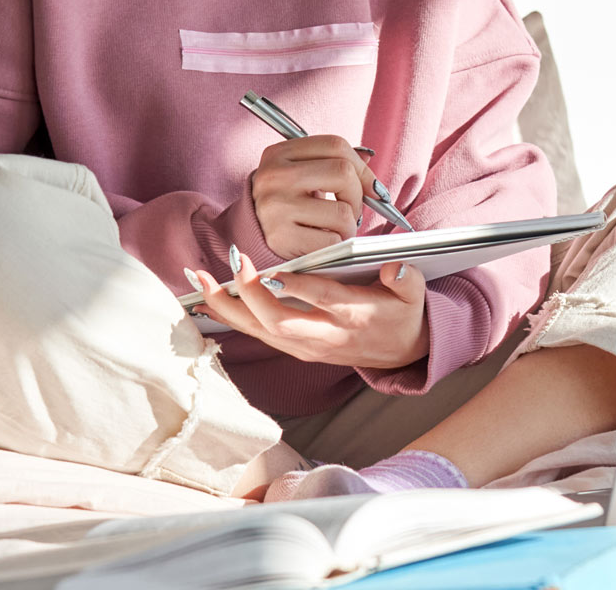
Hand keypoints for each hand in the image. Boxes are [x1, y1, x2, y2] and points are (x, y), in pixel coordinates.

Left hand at [189, 257, 429, 369]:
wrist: (401, 352)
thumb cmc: (403, 314)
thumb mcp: (415, 296)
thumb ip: (407, 280)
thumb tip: (395, 267)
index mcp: (354, 317)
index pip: (323, 301)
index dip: (297, 287)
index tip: (271, 270)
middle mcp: (325, 336)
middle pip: (280, 322)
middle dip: (249, 295)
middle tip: (232, 263)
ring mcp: (307, 346)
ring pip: (260, 331)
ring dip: (228, 307)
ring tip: (200, 280)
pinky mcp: (295, 348)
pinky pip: (257, 334)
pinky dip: (229, 318)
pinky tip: (206, 301)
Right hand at [251, 135, 378, 259]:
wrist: (249, 236)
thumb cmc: (285, 203)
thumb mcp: (301, 174)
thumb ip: (332, 164)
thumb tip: (371, 167)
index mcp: (279, 153)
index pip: (336, 145)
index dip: (362, 168)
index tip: (372, 187)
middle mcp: (274, 176)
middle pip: (343, 173)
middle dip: (357, 196)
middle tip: (350, 209)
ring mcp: (276, 206)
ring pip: (342, 212)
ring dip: (348, 226)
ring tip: (332, 229)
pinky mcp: (280, 237)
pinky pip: (332, 241)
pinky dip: (335, 244)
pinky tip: (321, 242)